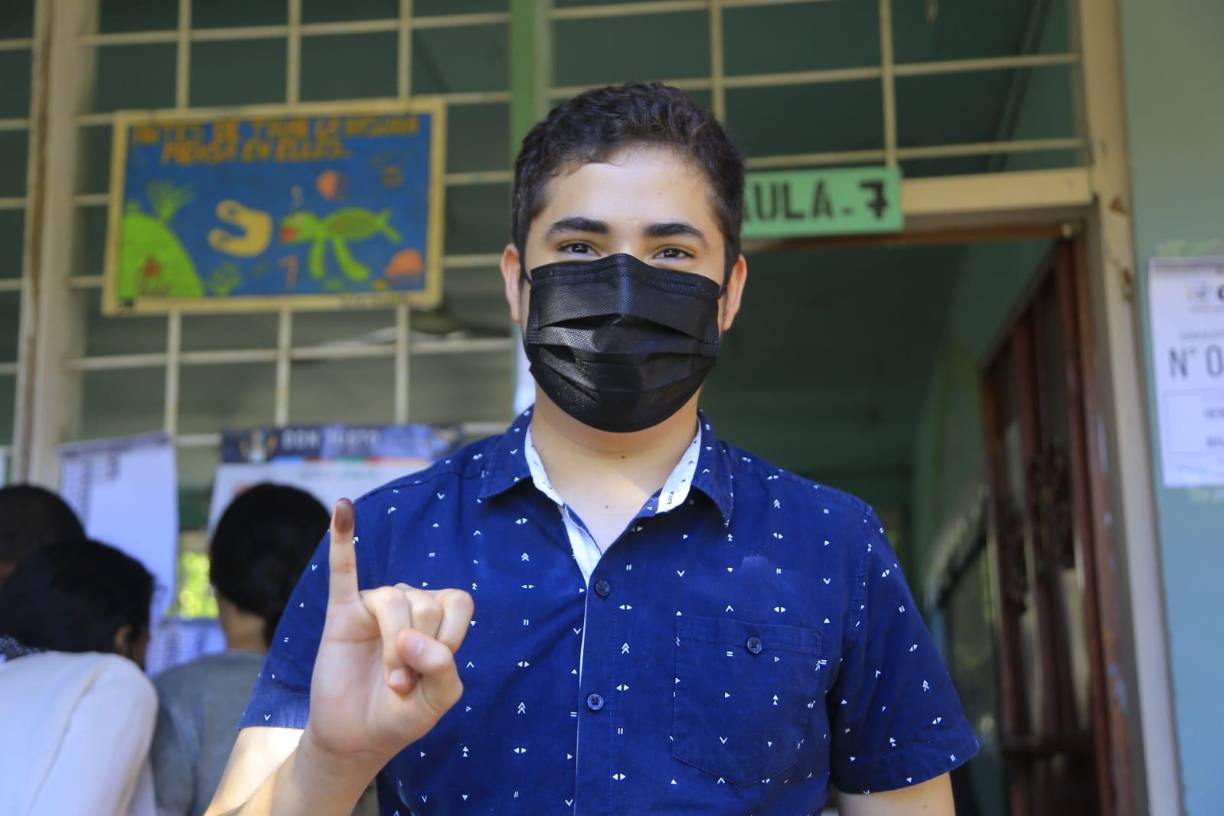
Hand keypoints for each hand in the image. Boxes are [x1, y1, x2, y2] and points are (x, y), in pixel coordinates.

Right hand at [301, 499, 473, 773]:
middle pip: (424, 604)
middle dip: (418, 652)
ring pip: (393, 601)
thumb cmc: (401, 715)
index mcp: (438, 617)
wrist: (354, 738)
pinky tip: (343, 508)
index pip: (456, 602)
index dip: (450, 637)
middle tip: (403, 688)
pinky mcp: (342, 612)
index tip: (435, 673)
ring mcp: (374, 605)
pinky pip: (342, 569)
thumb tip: (412, 637)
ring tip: (392, 683)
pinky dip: (342, 537)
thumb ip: (442, 669)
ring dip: (396, 649)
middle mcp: (409, 602)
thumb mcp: (438, 701)